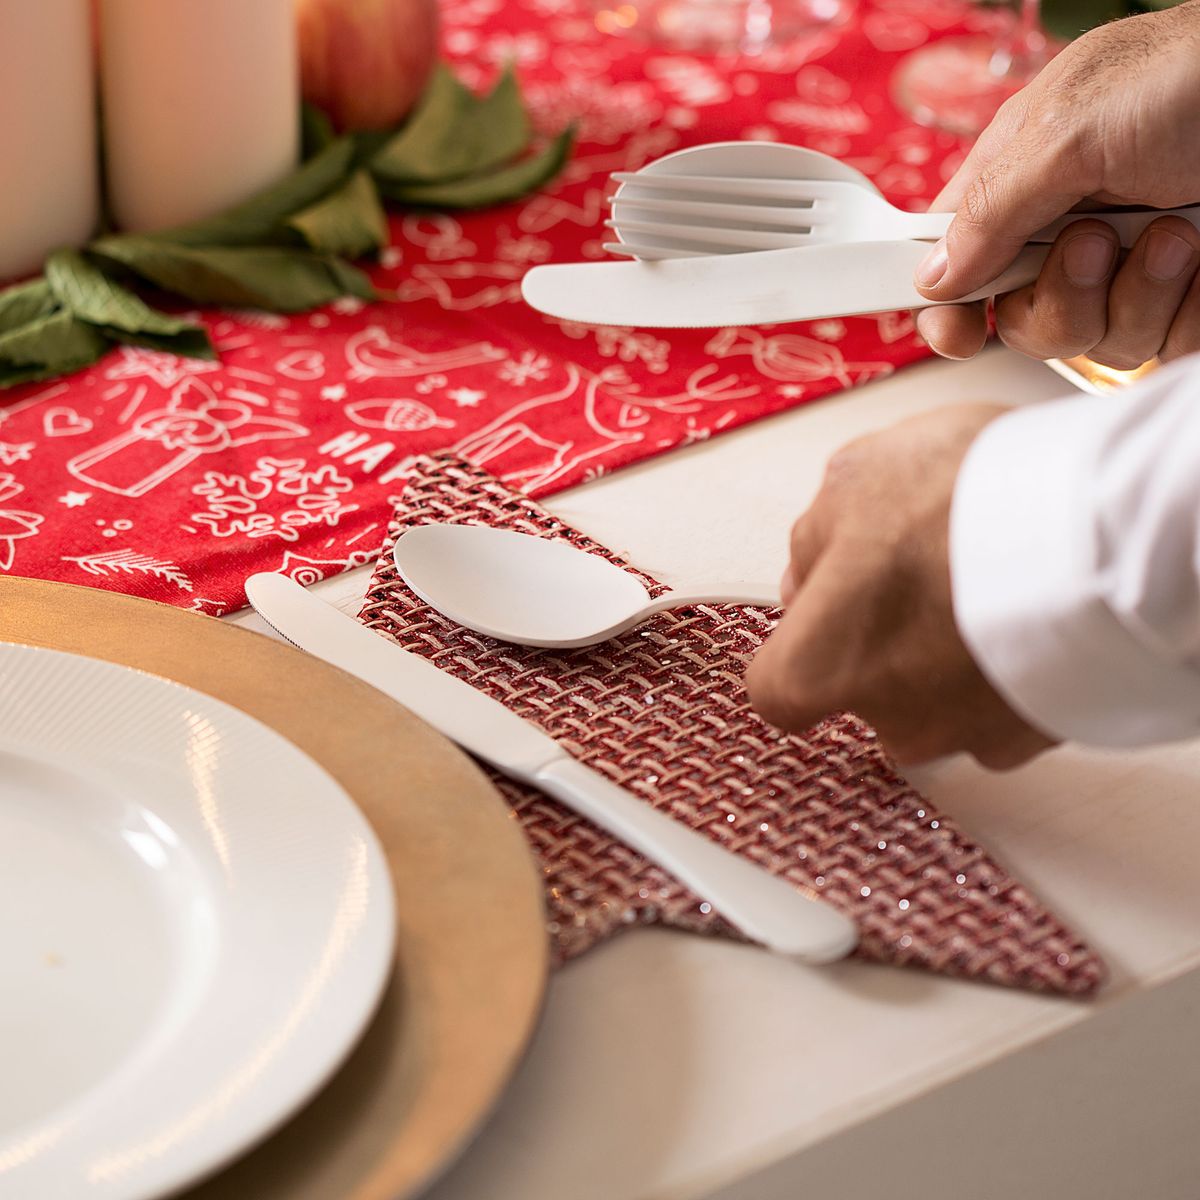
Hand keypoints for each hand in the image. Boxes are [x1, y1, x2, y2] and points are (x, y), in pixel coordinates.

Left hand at [744, 405, 1055, 768]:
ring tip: (980, 586)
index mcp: (819, 666)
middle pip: (864, 693)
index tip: (820, 614)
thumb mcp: (854, 478)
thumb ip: (813, 539)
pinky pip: (1002, 706)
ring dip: (948, 658)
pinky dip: (1006, 669)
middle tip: (920, 578)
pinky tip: (1023, 613)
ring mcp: (966, 735)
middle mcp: (888, 720)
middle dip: (883, 645)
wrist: (1095, 530)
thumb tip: (808, 574)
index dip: (799, 646)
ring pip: (937, 702)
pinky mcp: (1036, 734)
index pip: (776, 690)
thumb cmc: (965, 502)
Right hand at [914, 2, 1199, 365]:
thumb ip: (988, 211)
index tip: (955, 332)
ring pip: (1094, 343)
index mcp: (1024, 182)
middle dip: (1061, 298)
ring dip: (1137, 293)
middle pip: (1021, 322)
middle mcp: (1070, 232)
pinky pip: (1160, 348)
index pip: (954, 264)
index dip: (946, 306)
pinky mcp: (1184, 301)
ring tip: (1177, 230)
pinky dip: (1188, 308)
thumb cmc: (1197, 78)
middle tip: (1096, 241)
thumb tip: (932, 278)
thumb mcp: (1068, 130)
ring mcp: (1130, 271)